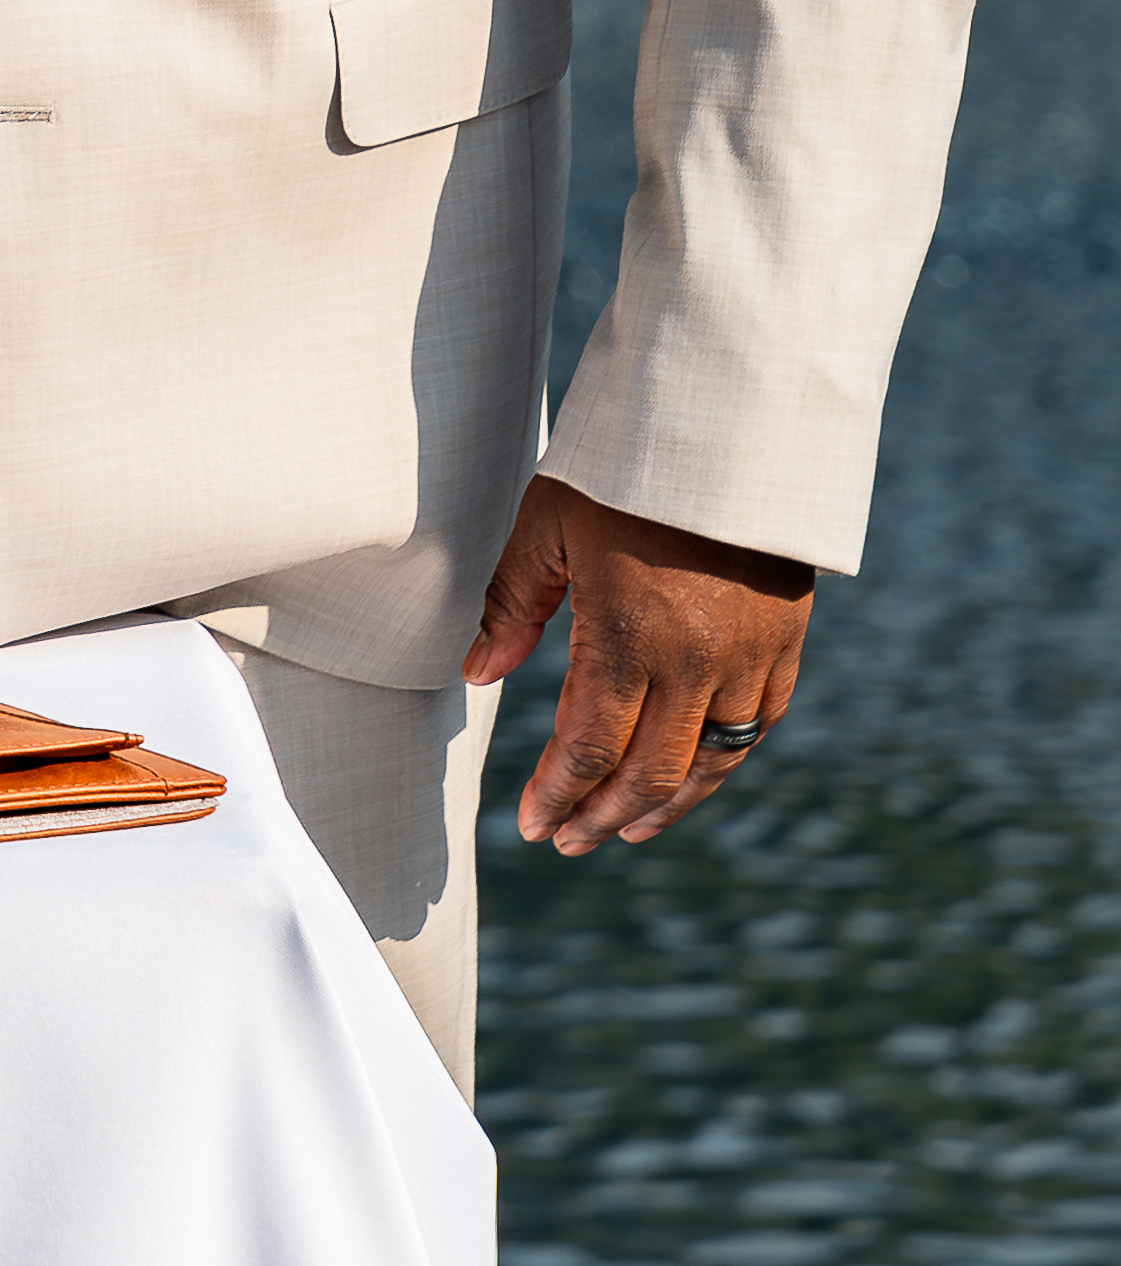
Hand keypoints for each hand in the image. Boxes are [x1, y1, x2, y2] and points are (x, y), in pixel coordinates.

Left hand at [466, 472, 813, 853]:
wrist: (730, 425)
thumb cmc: (622, 470)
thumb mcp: (547, 525)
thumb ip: (512, 604)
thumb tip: (478, 673)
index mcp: (627, 636)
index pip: (588, 748)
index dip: (557, 796)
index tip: (532, 826)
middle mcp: (693, 661)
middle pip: (648, 773)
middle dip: (602, 816)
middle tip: (568, 840)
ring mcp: (747, 657)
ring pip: (709, 763)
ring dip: (666, 805)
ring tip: (626, 828)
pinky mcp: (786, 642)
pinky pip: (756, 725)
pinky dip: (720, 762)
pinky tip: (692, 775)